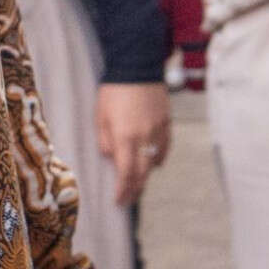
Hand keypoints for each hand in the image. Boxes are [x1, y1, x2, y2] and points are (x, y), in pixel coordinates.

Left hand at [95, 80, 170, 207]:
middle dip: (135, 189)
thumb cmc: (114, 91)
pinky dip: (159, 158)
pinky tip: (154, 162)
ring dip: (146, 175)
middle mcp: (145, 138)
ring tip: (138, 182)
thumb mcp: (100, 116)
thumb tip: (110, 157)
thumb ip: (105, 140)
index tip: (118, 201)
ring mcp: (158, 131)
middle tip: (128, 199)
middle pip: (143, 173)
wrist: (137, 67)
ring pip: (155, 161)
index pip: (126, 173)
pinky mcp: (167, 122)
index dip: (123, 190)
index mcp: (125, 138)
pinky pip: (165, 147)